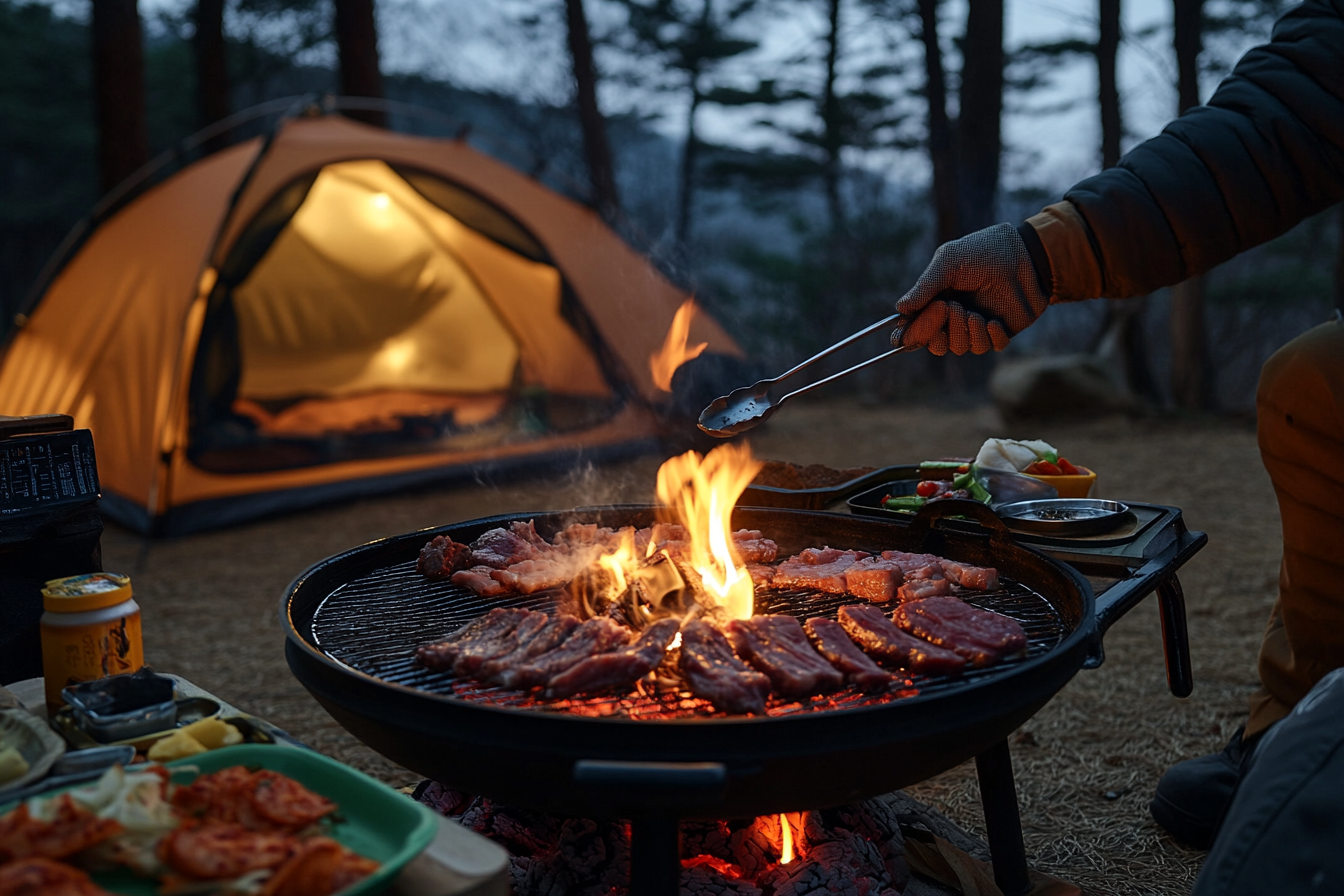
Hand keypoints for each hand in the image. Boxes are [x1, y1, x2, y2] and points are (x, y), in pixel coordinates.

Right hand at [892, 223, 1048, 355]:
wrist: (1025, 253)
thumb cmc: (984, 251)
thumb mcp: (948, 262)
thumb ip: (925, 286)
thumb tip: (900, 308)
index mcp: (935, 301)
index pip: (916, 330)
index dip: (911, 334)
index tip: (909, 330)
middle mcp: (954, 317)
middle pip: (937, 345)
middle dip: (940, 331)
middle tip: (951, 307)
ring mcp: (977, 326)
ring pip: (962, 348)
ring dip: (966, 332)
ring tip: (976, 313)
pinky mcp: (1001, 331)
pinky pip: (989, 348)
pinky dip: (989, 337)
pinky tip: (993, 321)